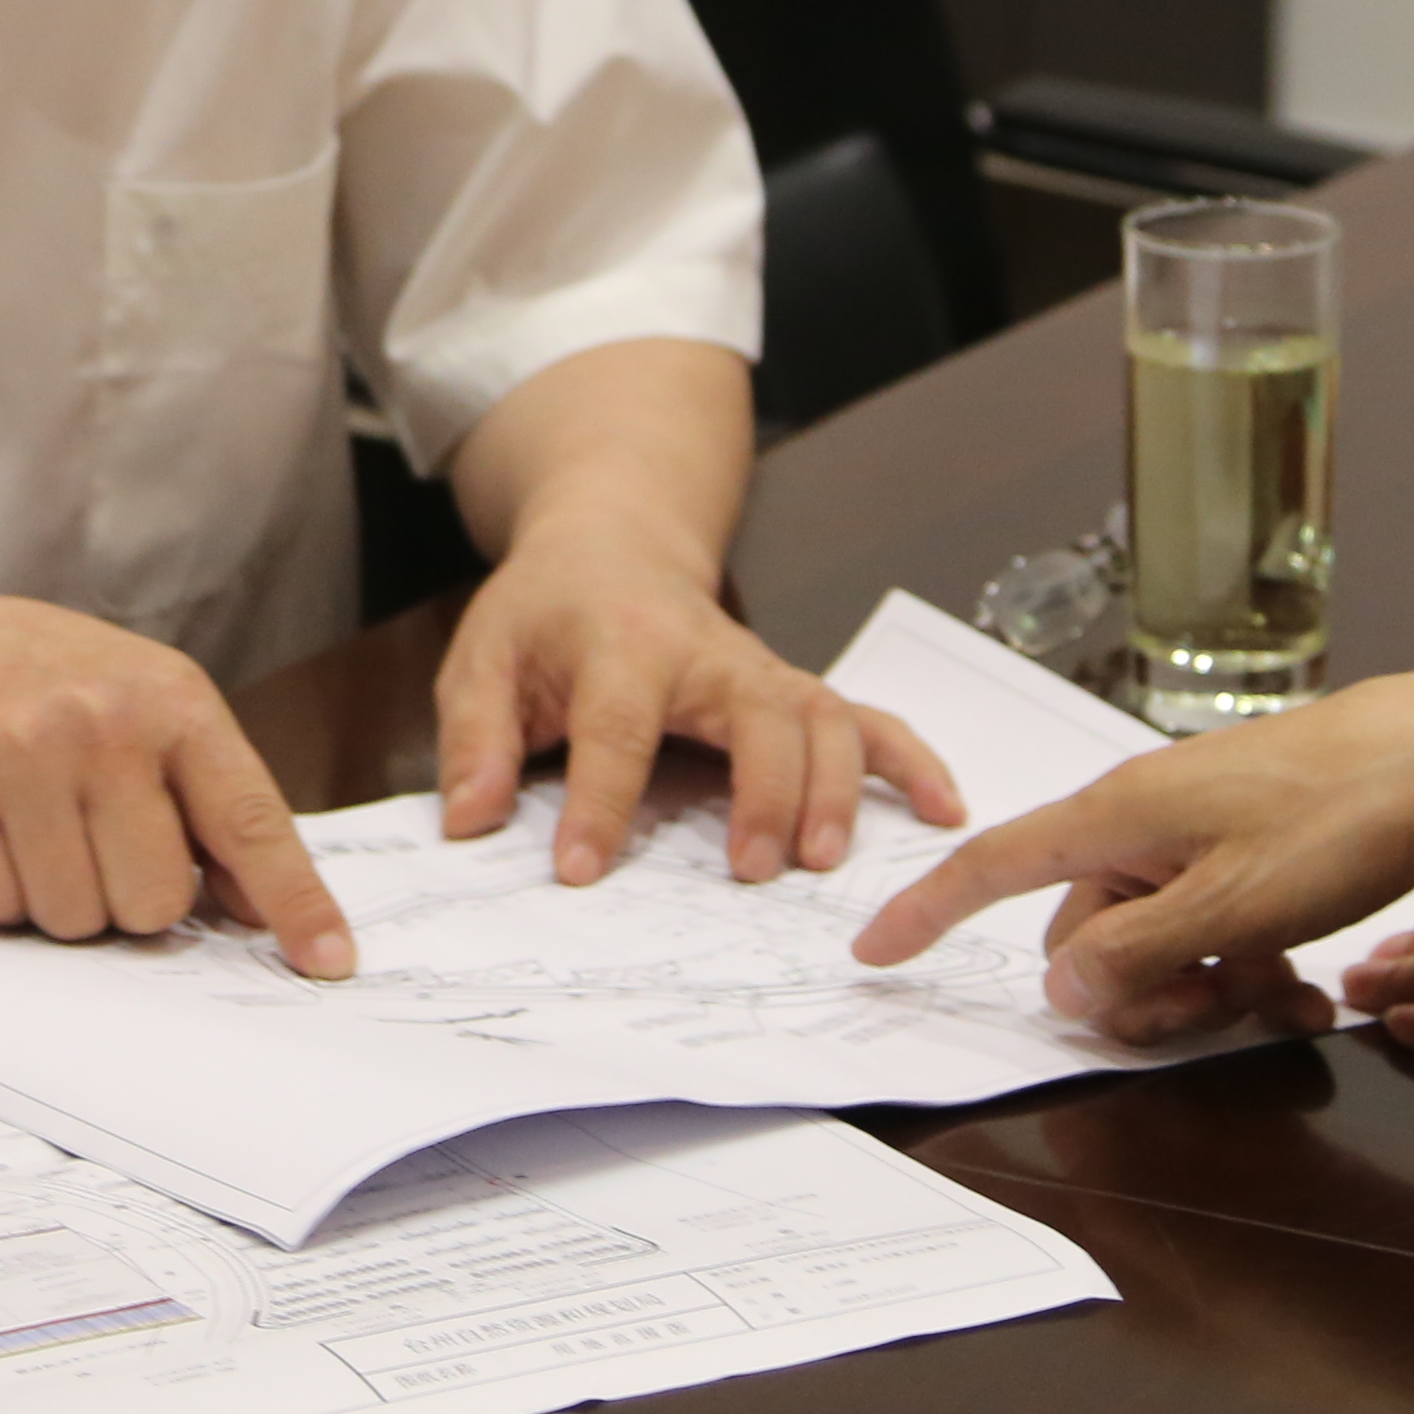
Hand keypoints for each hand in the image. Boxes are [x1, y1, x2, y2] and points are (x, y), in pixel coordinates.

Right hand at [0, 592, 356, 977]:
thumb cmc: (55, 686)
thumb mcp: (151, 709)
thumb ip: (212, 802)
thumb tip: (258, 912)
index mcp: (174, 703)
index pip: (252, 821)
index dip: (294, 900)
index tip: (329, 960)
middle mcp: (104, 723)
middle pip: (154, 902)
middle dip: (130, 900)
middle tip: (99, 843)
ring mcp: (22, 752)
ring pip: (74, 918)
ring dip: (61, 901)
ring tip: (41, 829)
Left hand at [434, 527, 958, 885]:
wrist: (614, 542)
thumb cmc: (548, 610)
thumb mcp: (484, 659)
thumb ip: (477, 739)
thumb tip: (471, 820)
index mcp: (622, 642)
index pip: (616, 723)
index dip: (599, 800)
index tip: (582, 871)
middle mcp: (708, 654)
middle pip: (756, 713)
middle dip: (762, 789)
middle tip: (751, 868)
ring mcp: (763, 670)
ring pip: (823, 717)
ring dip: (835, 787)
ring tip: (823, 861)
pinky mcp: (794, 689)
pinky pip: (868, 718)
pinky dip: (912, 761)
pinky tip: (942, 810)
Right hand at [850, 663, 1413, 1039]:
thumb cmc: (1347, 814)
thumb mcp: (1234, 909)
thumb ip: (1136, 954)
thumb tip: (1064, 990)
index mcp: (1121, 819)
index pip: (994, 866)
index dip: (929, 911)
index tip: (875, 954)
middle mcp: (1153, 820)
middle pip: (1091, 929)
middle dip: (1134, 993)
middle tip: (1205, 1022)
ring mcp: (1210, 830)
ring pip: (1165, 936)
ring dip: (1208, 989)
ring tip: (1283, 1009)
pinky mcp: (1265, 844)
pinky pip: (1224, 924)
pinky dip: (1252, 966)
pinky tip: (1310, 993)